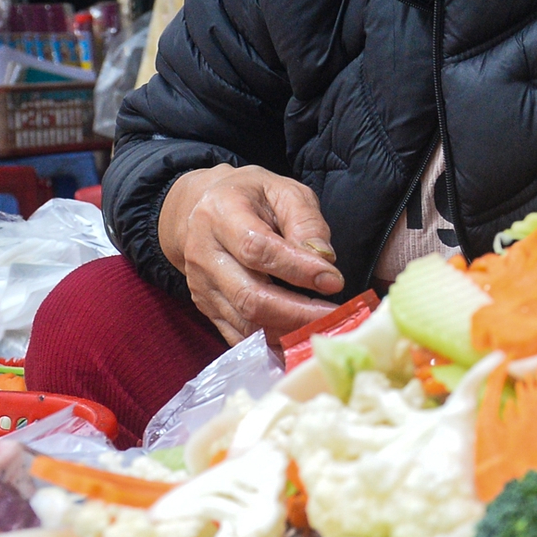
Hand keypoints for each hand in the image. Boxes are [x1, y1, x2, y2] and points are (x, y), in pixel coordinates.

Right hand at [157, 164, 343, 344]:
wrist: (201, 209)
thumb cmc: (250, 197)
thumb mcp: (283, 191)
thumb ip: (306, 221)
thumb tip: (325, 259)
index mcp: (222, 215)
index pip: (258, 250)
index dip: (298, 269)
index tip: (334, 280)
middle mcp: (204, 254)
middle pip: (249, 296)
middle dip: (297, 313)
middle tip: (335, 316)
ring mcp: (202, 286)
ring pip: (245, 323)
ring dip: (287, 333)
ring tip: (323, 330)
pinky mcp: (206, 308)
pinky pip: (237, 337)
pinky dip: (270, 346)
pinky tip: (299, 343)